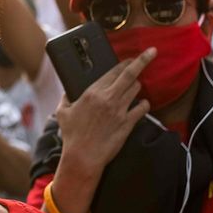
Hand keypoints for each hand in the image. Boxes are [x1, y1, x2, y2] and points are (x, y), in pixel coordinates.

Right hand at [56, 50, 154, 171]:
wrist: (83, 157)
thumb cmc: (72, 135)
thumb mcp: (62, 113)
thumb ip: (66, 98)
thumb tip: (67, 92)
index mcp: (92, 92)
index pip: (114, 71)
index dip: (126, 62)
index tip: (132, 58)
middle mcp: (108, 98)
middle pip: (130, 74)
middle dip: (142, 61)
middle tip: (149, 55)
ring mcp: (120, 110)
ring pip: (136, 89)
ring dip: (137, 86)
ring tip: (135, 87)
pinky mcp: (127, 123)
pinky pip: (142, 108)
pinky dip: (144, 104)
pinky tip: (142, 104)